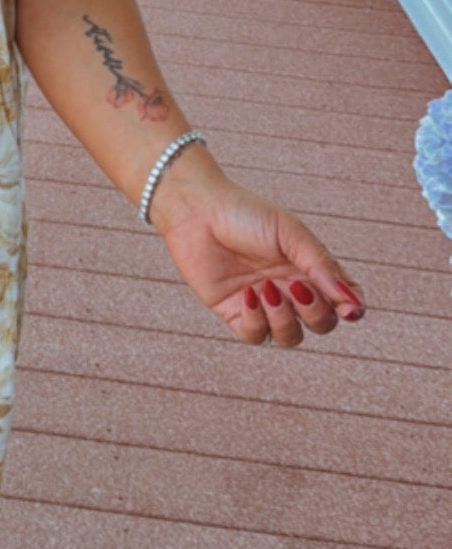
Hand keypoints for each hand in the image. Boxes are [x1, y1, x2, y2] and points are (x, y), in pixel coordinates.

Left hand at [150, 160, 365, 346]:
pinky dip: (256, 321)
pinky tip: (248, 294)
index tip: (349, 310)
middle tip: (297, 289)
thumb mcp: (291, 234)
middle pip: (320, 324)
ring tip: (266, 289)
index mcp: (309, 268)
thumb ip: (321, 266)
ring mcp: (263, 304)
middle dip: (315, 314)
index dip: (351, 309)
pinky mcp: (234, 313)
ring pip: (290, 337)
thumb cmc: (246, 214)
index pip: (341, 299)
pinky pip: (255, 336)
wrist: (198, 212)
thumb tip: (350, 300)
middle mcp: (290, 289)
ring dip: (284, 320)